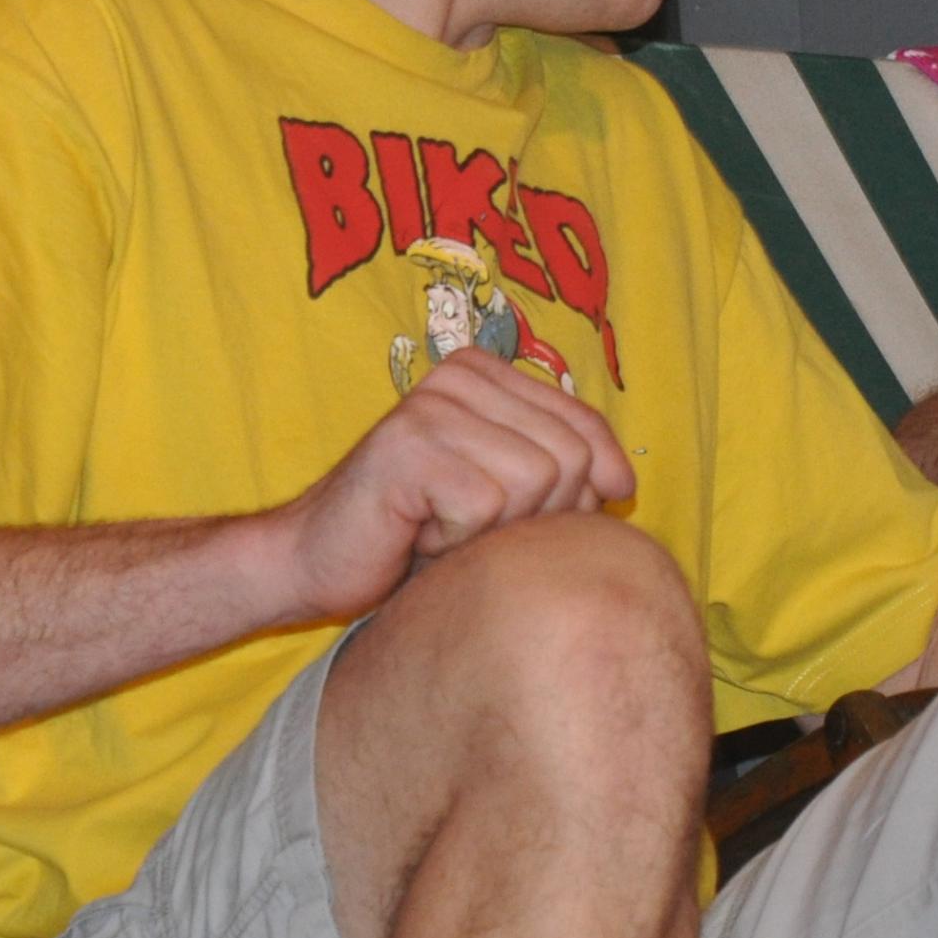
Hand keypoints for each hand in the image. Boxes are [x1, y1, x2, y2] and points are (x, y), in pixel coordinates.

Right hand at [276, 346, 638, 616]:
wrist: (313, 562)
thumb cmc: (414, 535)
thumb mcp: (501, 494)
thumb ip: (558, 469)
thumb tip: (623, 482)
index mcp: (483, 375)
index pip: (584, 422)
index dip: (599, 478)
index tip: (587, 511)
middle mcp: (458, 378)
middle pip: (569, 457)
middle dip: (541, 516)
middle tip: (480, 533)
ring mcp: (430, 407)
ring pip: (536, 482)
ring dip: (497, 533)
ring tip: (446, 531)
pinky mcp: (408, 447)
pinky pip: (487, 507)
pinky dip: (459, 545)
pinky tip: (419, 538)